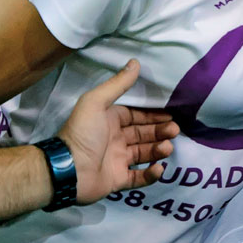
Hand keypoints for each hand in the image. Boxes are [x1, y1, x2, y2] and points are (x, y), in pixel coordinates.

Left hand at [58, 59, 179, 204]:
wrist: (67, 171)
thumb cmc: (83, 134)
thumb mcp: (97, 103)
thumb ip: (118, 84)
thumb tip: (135, 62)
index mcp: (110, 121)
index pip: (136, 116)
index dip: (154, 115)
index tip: (171, 115)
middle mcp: (115, 140)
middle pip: (144, 134)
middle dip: (161, 131)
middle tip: (175, 131)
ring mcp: (117, 161)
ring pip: (144, 153)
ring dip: (159, 150)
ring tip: (167, 148)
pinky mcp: (118, 180)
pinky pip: (139, 177)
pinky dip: (151, 174)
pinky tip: (158, 168)